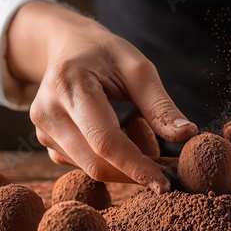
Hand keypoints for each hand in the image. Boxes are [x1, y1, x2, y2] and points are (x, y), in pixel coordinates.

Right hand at [7, 1, 196, 193]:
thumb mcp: (137, 68)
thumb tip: (187, 135)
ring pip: (92, 168)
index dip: (136, 166)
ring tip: (138, 125)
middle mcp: (49, 113)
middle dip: (136, 169)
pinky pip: (86, 165)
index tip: (164, 184)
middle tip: (166, 159)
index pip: (105, 141)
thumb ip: (160, 105)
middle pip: (96, 163)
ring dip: (126, 162)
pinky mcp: (47, 142)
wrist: (68, 47)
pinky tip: (121, 132)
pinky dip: (112, 159)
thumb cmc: (106, 54)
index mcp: (70, 86)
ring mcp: (44, 130)